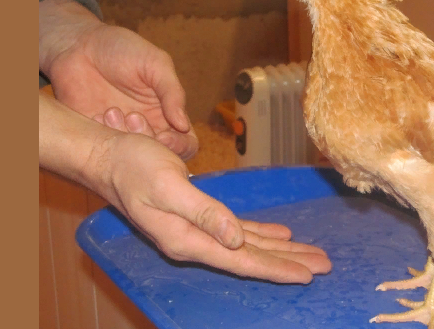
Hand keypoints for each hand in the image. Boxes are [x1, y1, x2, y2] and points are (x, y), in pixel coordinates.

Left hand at [39, 0, 197, 159]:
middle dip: (148, 141)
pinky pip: (104, 150)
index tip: (164, 137)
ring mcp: (120, 133)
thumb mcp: (156, 64)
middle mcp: (146, 128)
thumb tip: (184, 125)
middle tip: (133, 117)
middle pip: (159, 154)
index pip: (185, 142)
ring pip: (132, 155)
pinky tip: (95, 114)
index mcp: (167, 113)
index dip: (180, 146)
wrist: (78, 45)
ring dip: (124, 137)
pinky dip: (102, 137)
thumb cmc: (122, 49)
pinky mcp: (95, 135)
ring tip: (110, 111)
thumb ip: (172, 93)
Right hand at [94, 131, 331, 282]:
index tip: (307, 275)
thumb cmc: (135, 167)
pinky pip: (237, 230)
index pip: (242, 260)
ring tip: (311, 256)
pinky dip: (261, 234)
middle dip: (288, 262)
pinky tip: (280, 236)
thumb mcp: (168, 186)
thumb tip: (235, 239)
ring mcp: (198, 231)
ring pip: (249, 245)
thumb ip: (203, 213)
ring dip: (281, 250)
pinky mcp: (199, 216)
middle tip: (325, 266)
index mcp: (189, 239)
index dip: (276, 268)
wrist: (108, 157)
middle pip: (251, 257)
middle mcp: (196, 241)